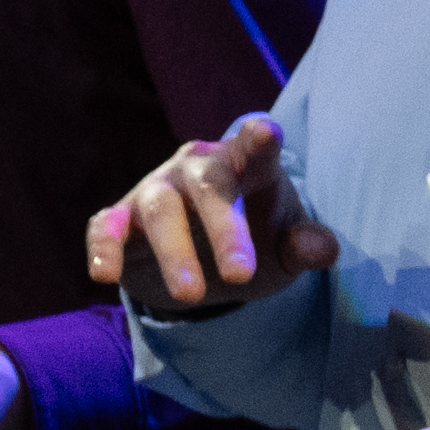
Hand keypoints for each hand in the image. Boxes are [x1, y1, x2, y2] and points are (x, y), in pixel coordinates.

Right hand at [90, 117, 332, 321]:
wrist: (206, 263)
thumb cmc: (254, 239)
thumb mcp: (285, 247)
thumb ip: (304, 245)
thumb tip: (324, 249)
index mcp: (246, 165)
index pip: (255, 147)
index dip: (260, 139)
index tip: (265, 134)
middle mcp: (197, 168)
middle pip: (209, 184)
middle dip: (225, 228)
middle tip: (240, 275)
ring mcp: (156, 190)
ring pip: (160, 209)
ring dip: (174, 252)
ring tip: (191, 295)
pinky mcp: (120, 220)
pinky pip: (106, 228)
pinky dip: (104, 248)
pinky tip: (104, 275)